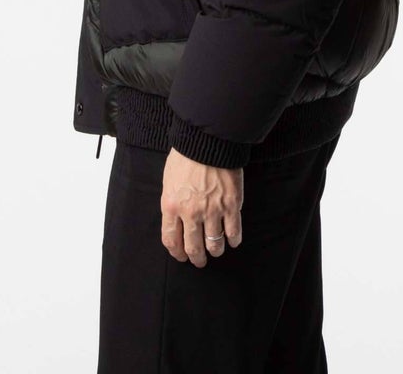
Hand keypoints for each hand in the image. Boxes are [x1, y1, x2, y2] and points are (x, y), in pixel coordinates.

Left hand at [160, 146, 243, 267]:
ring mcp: (212, 210)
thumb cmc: (186, 155)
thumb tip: (176, 218)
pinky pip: (233, 231)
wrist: (207, 140)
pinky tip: (233, 241)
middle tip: (200, 261)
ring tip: (217, 251)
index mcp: (171, 206)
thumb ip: (172, 202)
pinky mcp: (231, 205)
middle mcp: (191, 213)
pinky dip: (234, 240)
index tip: (182, 256)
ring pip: (214, 244)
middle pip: (193, 247)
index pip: (171, 240)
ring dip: (215, 251)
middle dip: (197, 258)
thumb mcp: (169, 180)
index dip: (177, 253)